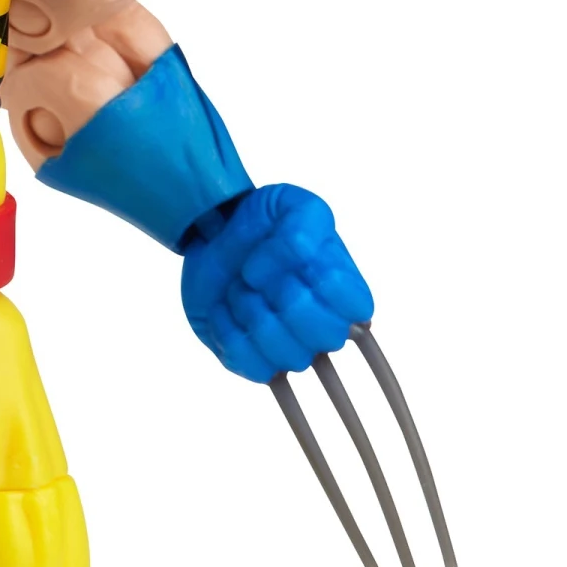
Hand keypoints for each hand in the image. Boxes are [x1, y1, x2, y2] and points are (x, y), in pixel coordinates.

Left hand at [180, 183, 373, 383]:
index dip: (322, 281)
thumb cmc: (258, 224)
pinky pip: (250, 365)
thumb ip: (306, 221)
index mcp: (345, 289)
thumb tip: (300, 255)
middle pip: (325, 335)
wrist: (208, 236)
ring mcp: (291, 348)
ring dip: (250, 309)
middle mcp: (324, 325)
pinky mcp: (254, 364)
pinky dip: (227, 329)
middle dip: (282, 294)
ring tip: (240, 287)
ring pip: (288, 355)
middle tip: (259, 271)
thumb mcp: (288, 202)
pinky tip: (224, 307)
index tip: (293, 254)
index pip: (358, 307)